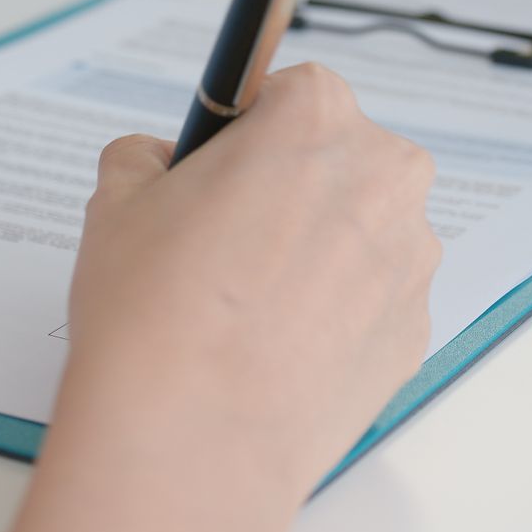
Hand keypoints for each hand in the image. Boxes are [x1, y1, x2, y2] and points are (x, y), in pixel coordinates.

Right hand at [0, 63, 441, 531]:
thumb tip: (159, 161)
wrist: (193, 439)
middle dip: (292, 187)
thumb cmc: (154, 313)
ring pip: (362, 231)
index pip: (292, 92)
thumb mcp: (116, 201)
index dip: (250, 130)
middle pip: (340, 158)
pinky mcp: (415, 332)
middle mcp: (384, 176)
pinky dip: (336, 313)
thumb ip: (145, 156)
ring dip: (319, 251)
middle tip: (226, 242)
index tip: (223, 166)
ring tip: (247, 308)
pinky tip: (278, 347)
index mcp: (317, 118)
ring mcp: (411, 259)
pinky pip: (374, 300)